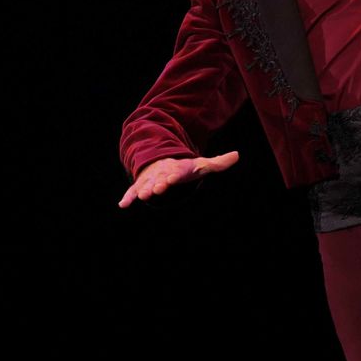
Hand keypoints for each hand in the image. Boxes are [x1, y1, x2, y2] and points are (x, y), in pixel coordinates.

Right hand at [118, 151, 240, 207]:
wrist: (163, 161)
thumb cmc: (184, 168)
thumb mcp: (202, 165)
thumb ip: (218, 162)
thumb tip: (237, 155)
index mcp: (176, 168)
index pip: (176, 171)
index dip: (174, 175)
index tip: (172, 178)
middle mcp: (161, 172)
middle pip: (159, 178)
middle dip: (158, 184)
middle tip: (156, 190)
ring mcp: (150, 179)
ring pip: (145, 185)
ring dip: (143, 190)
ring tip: (142, 197)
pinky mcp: (141, 185)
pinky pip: (132, 191)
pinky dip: (127, 197)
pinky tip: (122, 205)